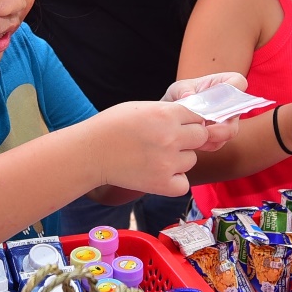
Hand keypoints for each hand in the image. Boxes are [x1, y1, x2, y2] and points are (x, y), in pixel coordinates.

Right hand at [91, 101, 210, 196]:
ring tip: (155, 157)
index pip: (197, 116)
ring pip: (191, 160)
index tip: (175, 126)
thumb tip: (193, 119)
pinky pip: (183, 183)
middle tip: (167, 142)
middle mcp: (171, 137)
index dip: (186, 121)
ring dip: (179, 160)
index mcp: (166, 114)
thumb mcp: (142, 108)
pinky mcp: (162, 184)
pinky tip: (158, 174)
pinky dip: (174, 181)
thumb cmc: (112, 126)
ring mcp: (168, 162)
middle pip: (200, 137)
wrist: (91, 152)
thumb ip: (169, 112)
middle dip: (188, 138)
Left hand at [164, 72, 247, 154]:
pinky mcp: (218, 137)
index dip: (234, 91)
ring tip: (195, 136)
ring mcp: (226, 121)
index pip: (238, 83)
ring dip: (213, 136)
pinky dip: (206, 144)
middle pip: (236, 113)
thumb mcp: (178, 89)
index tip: (218, 102)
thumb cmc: (179, 96)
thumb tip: (189, 96)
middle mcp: (229, 103)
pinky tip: (194, 143)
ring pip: (229, 131)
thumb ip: (183, 90)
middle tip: (205, 128)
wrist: (170, 115)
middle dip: (222, 122)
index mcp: (224, 84)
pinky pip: (218, 143)